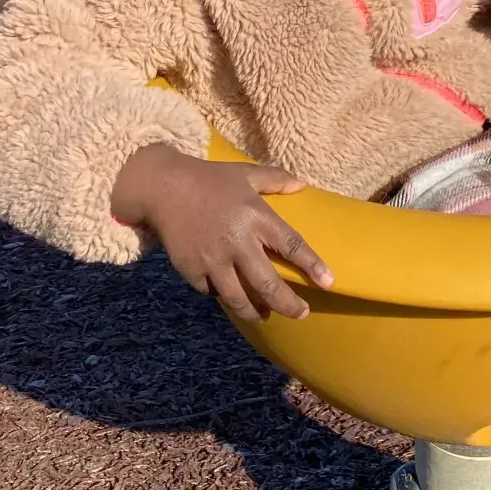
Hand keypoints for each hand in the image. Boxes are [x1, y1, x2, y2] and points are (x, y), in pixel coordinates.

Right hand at [110, 142, 331, 320]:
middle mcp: (237, 241)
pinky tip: (231, 296)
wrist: (162, 187)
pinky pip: (212, 293)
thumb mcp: (244, 173)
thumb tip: (303, 184)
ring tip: (265, 316)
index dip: (311, 265)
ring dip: (256, 312)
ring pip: (239, 298)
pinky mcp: (191, 270)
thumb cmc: (209, 178)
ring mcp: (213, 259)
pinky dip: (223, 296)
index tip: (327, 282)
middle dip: (289, 304)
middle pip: (268, 284)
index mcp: (255, 216)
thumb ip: (275, 179)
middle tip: (301, 314)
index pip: (291, 245)